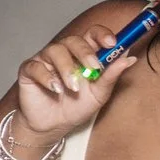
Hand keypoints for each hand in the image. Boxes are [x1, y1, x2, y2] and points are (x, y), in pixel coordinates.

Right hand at [10, 23, 136, 142]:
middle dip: (85, 53)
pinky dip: (47, 77)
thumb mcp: (99, 94)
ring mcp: (45, 61)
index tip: (112, 43)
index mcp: (84, 55)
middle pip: (73, 40)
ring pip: (55, 51)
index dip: (102, 35)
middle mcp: (65, 54)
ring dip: (66, 68)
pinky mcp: (29, 71)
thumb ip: (111, 76)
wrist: (53, 125)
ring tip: (72, 88)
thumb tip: (129, 59)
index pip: (92, 34)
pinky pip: (35, 67)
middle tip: (93, 68)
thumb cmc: (76, 106)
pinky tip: (55, 89)